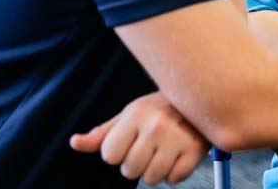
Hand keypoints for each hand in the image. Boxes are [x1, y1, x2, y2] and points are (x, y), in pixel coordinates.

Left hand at [69, 91, 208, 184]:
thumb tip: (75, 142)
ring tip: (164, 151)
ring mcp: (177, 139)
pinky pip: (174, 179)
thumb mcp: (129, 115)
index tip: (131, 141)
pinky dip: (175, 172)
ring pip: (151, 178)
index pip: (109, 155)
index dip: (118, 152)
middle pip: (129, 170)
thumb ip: (102, 134)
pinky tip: (178, 154)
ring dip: (156, 170)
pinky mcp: (195, 151)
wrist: (201, 98)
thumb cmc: (162, 108)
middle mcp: (156, 126)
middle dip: (137, 163)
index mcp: (136, 114)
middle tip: (150, 146)